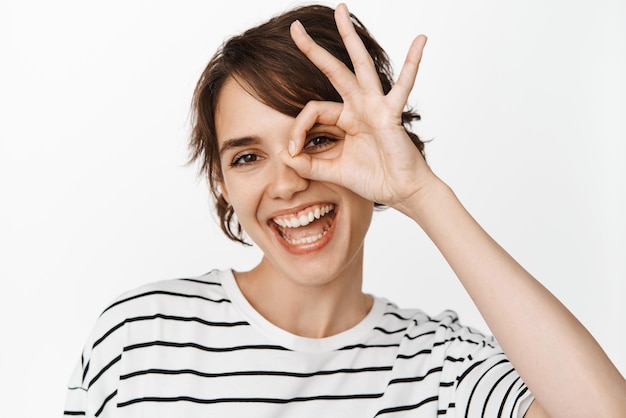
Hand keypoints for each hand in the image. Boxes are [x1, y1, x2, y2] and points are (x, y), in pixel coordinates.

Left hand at [282, 3, 431, 209]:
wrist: (400, 191)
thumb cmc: (373, 179)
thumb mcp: (332, 171)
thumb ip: (308, 164)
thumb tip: (283, 156)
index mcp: (344, 118)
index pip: (312, 110)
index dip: (296, 128)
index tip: (291, 151)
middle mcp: (358, 106)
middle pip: (333, 71)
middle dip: (313, 50)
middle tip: (295, 27)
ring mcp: (375, 106)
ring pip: (359, 66)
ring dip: (349, 38)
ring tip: (341, 10)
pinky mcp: (391, 113)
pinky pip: (404, 85)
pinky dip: (412, 63)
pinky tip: (420, 40)